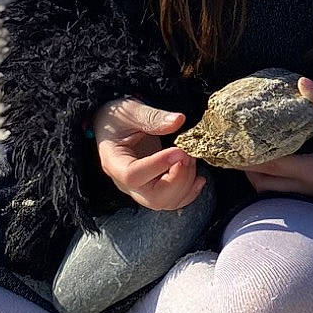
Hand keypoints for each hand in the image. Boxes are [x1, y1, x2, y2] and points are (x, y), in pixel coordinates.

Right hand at [93, 97, 205, 212]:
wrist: (114, 127)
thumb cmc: (118, 118)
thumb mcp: (131, 111)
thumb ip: (152, 117)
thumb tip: (178, 121)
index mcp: (114, 161)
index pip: (133, 175)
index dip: (158, 166)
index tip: (179, 151)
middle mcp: (125, 182)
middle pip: (153, 198)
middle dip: (178, 179)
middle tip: (187, 154)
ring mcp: (139, 189)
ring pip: (166, 202)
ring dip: (186, 183)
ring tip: (190, 157)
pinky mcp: (152, 189)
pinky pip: (172, 201)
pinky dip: (189, 192)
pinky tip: (199, 177)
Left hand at [243, 78, 312, 199]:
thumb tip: (302, 82)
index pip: (273, 164)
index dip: (251, 156)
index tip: (235, 144)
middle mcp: (306, 190)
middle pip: (263, 183)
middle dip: (246, 168)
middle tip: (233, 151)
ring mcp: (306, 200)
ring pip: (268, 194)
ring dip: (255, 178)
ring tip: (245, 159)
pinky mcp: (307, 204)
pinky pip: (277, 197)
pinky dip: (267, 184)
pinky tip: (264, 171)